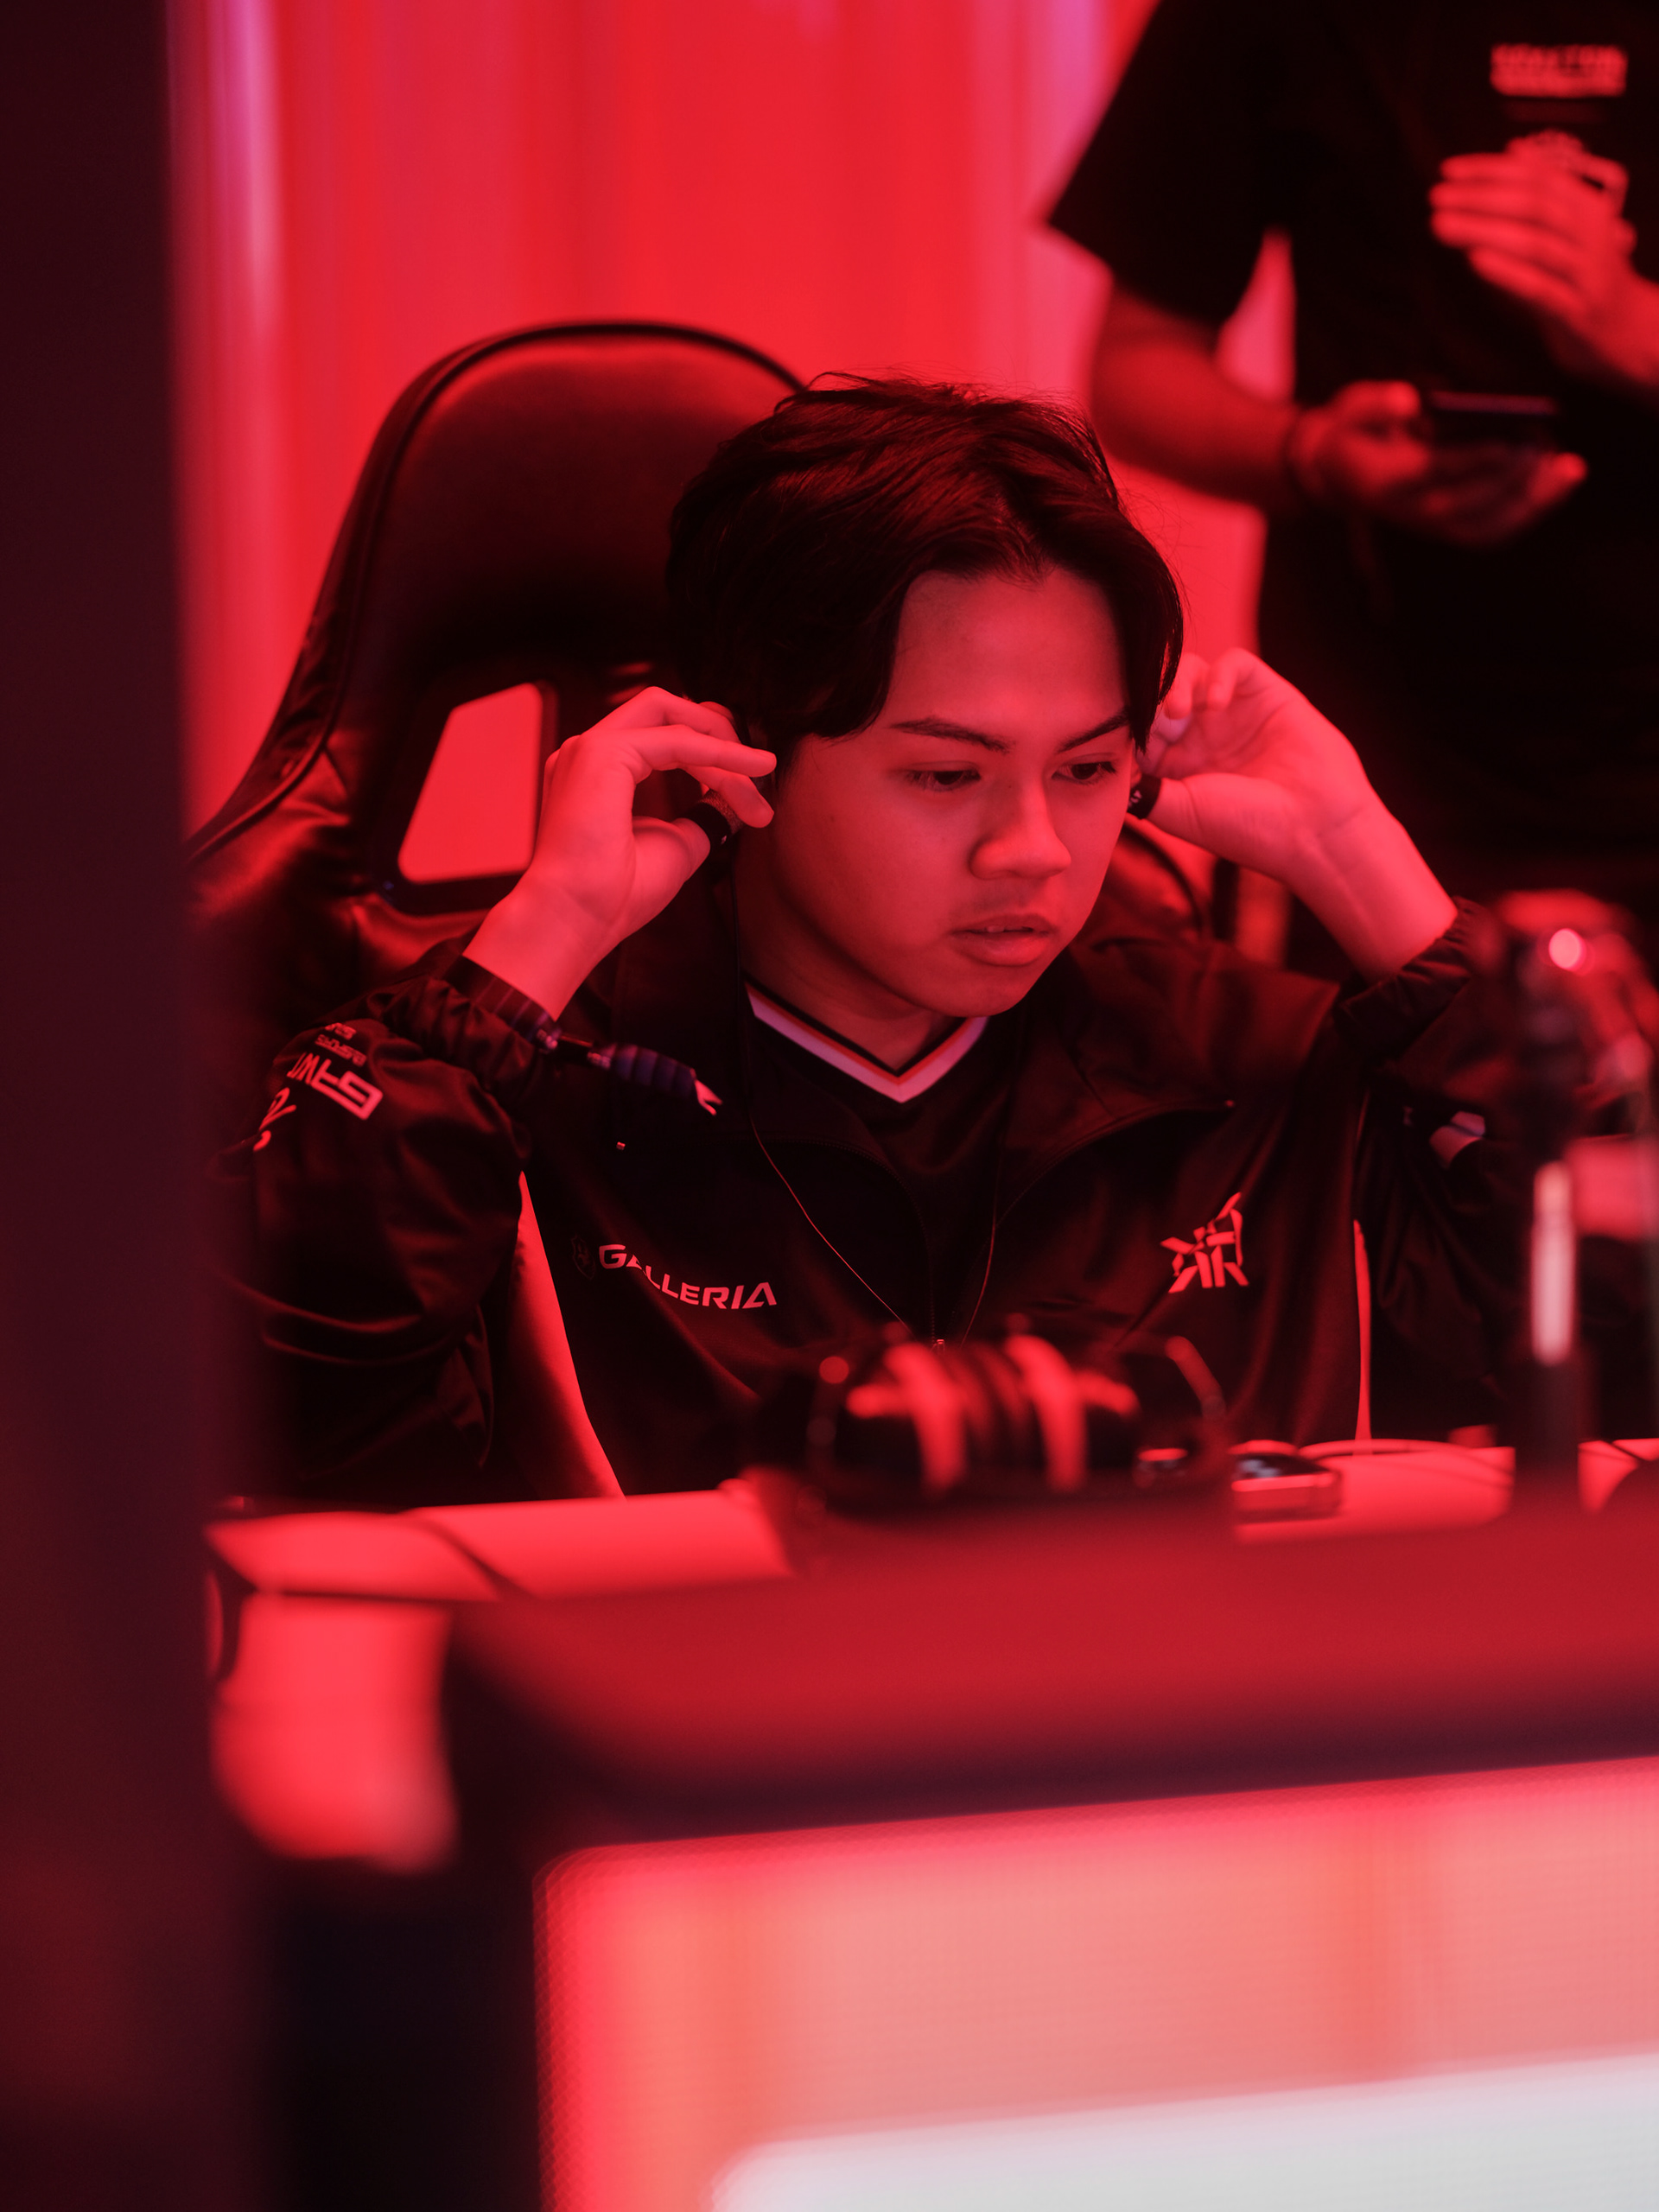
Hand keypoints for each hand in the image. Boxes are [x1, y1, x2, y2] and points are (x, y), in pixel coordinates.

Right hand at [467, 686, 773, 1013]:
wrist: (577, 920)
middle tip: (758, 770)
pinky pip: (676, 740)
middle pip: (665, 710)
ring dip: (721, 746)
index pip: (664, 738)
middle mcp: (589, 752)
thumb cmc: (614, 896)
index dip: (713, 757)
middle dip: (717, 731)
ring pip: (673, 719)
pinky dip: (718, 752)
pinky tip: (751, 768)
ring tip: (758, 779)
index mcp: (598, 772)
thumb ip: (702, 813)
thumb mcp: (677, 844)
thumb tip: (733, 797)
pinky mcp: (602, 753)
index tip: (752, 797)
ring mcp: (591, 748)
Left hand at [1143, 650, 1454, 976]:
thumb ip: (1138, 784)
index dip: (1126, 726)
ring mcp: (1232, 713)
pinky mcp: (1266, 693)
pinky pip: (1233, 663)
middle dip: (1148, 702)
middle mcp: (1201, 736)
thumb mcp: (1177, 811)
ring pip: (1189, 671)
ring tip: (1181, 713)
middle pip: (1158, 693)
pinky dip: (1219, 674)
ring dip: (1177, 684)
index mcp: (1175, 765)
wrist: (1313, 829)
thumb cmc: (1247, 829)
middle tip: (1156, 726)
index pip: (1137, 727)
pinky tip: (1216, 703)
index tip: (1122, 739)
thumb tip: (1107, 761)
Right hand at [1287, 379, 1585, 544]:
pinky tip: (1559, 481)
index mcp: (1385, 484)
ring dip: (1532, 503)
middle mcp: (1411, 513)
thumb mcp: (1350, 410)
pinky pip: (1496, 529)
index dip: (1472, 461)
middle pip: (1468, 507)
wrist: (1343, 472)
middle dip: (1510, 480)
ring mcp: (1433, 525)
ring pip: (1488, 527)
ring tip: (1569, 470)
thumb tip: (1410, 401)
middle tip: (1543, 446)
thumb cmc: (1355, 432)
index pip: (1433, 475)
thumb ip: (1374, 405)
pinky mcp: (1452, 526)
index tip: (1509, 442)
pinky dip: (1530, 510)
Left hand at [1430, 147, 1658, 397]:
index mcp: (1588, 209)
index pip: (1538, 178)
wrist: (1630, 330)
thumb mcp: (1573, 227)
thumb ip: (1546, 193)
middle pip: (1534, 206)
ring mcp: (1586, 274)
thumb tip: (1514, 150)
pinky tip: (1476, 261)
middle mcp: (1590, 235)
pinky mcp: (1577, 312)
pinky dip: (1508, 273)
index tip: (1449, 170)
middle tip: (1437, 197)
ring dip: (1484, 231)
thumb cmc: (1588, 277)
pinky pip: (1540, 289)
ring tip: (1442, 224)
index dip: (1492, 170)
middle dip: (1481, 198)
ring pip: (1535, 244)